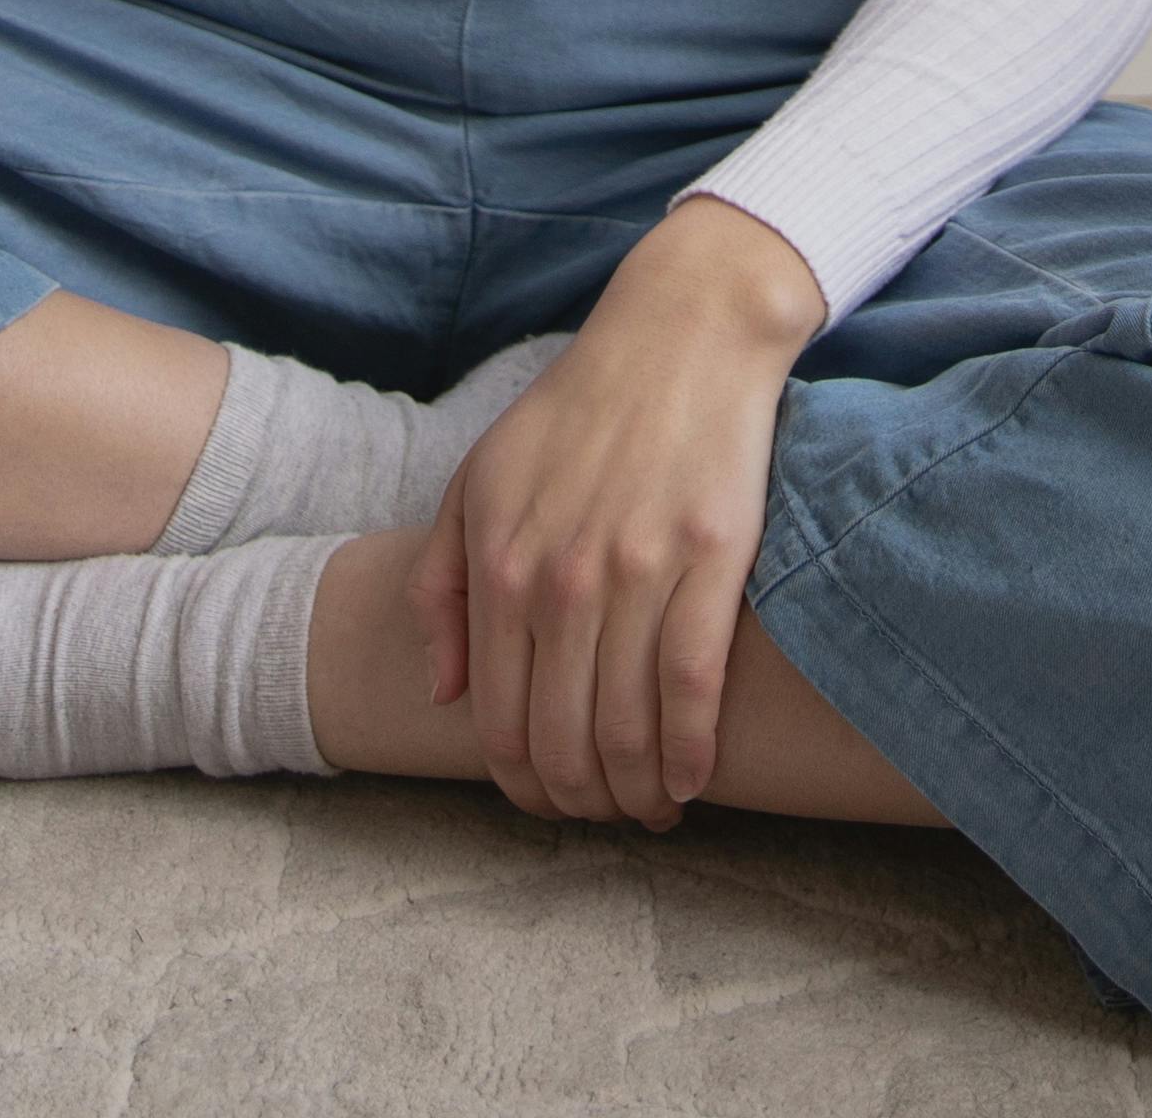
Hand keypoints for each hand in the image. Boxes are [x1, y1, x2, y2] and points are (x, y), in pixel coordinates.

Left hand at [411, 197, 821, 826]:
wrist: (679, 335)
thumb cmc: (573, 412)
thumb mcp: (476, 483)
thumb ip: (442, 588)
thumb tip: (444, 693)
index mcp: (498, 563)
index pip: (498, 718)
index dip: (521, 782)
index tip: (545, 803)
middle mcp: (561, 578)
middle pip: (563, 737)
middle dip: (581, 800)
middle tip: (601, 816)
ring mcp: (637, 571)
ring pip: (629, 726)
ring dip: (637, 792)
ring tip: (649, 810)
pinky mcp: (709, 560)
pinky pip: (694, 686)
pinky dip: (691, 750)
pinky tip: (693, 779)